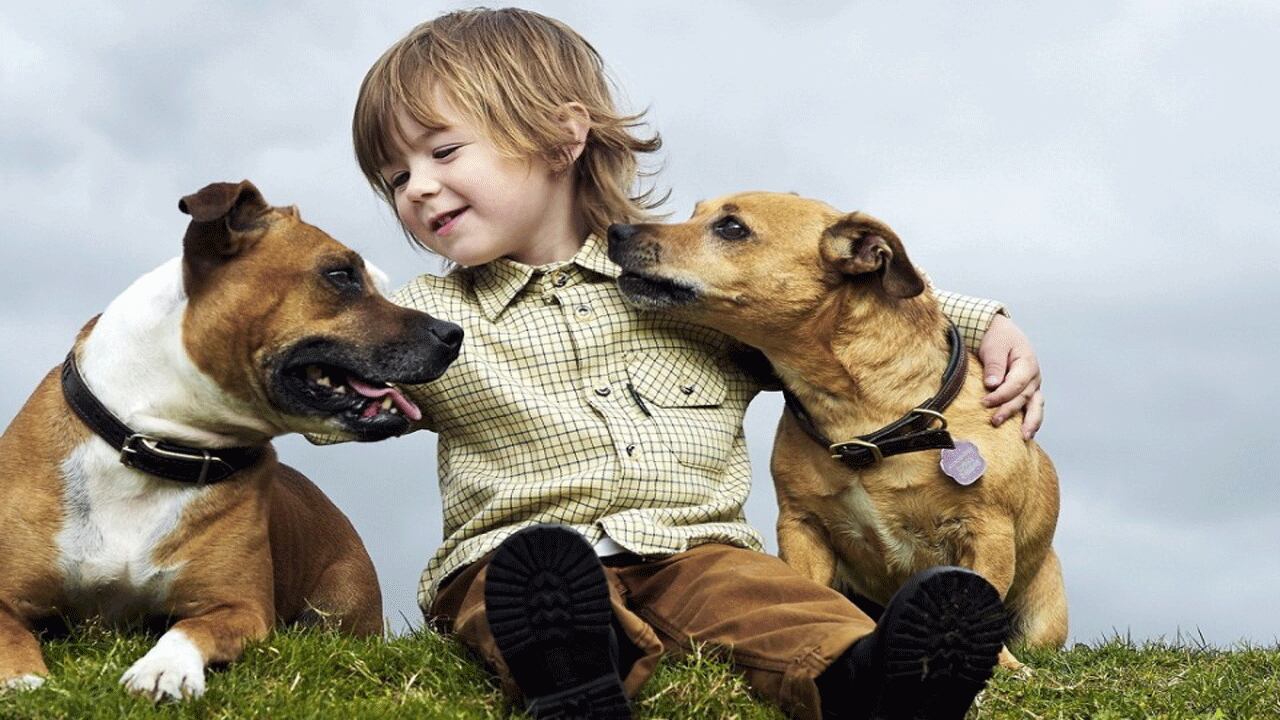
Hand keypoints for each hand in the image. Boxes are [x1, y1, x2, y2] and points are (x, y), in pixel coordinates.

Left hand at [977, 314, 1042, 438]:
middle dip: (1010, 410)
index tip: (985, 403)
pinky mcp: (1027, 392)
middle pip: (1024, 397)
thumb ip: (994, 364)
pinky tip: (1025, 434)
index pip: (1016, 384)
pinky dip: (1031, 420)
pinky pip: (1032, 408)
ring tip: (1024, 437)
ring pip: (1036, 406)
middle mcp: (1034, 376)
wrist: (1000, 332)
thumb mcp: (994, 346)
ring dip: (1030, 422)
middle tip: (994, 421)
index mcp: (1027, 363)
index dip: (1001, 395)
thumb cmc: (996, 338)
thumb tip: (992, 384)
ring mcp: (1033, 386)